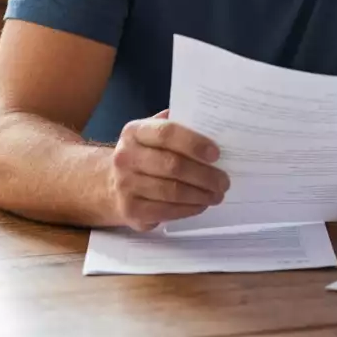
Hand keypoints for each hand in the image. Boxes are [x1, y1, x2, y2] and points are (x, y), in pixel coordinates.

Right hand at [108, 110, 229, 230]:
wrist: (113, 184)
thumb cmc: (147, 153)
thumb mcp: (155, 133)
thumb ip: (179, 125)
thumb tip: (213, 125)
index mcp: (135, 131)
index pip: (166, 133)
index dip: (194, 143)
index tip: (216, 154)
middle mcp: (125, 157)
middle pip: (172, 165)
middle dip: (204, 175)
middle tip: (224, 180)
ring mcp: (125, 185)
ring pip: (171, 191)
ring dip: (200, 195)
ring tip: (217, 194)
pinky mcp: (130, 209)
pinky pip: (165, 211)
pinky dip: (188, 209)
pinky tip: (201, 205)